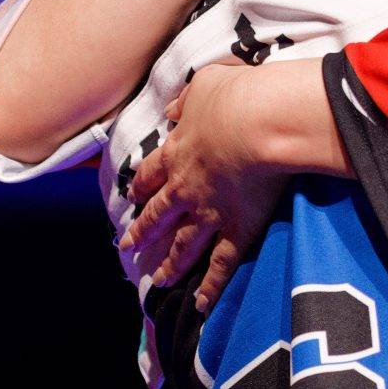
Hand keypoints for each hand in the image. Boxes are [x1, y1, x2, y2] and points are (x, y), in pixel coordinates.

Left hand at [121, 67, 290, 311]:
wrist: (259, 123)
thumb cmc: (237, 97)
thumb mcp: (206, 85)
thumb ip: (188, 99)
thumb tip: (174, 108)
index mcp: (178, 152)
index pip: (152, 174)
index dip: (141, 186)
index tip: (131, 196)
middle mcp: (186, 188)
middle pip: (159, 214)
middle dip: (143, 232)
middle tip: (127, 248)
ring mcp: (209, 213)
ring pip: (184, 244)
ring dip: (170, 263)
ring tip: (158, 279)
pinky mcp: (237, 230)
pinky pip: (221, 264)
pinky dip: (211, 286)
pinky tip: (200, 303)